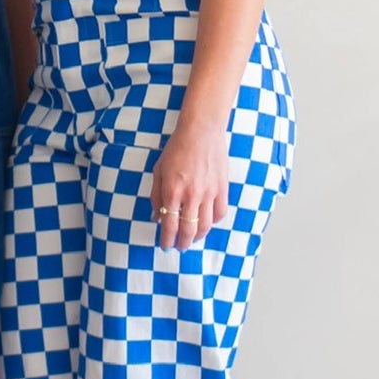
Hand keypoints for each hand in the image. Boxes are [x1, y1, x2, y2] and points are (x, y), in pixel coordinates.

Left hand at [150, 122, 229, 250]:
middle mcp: (191, 195)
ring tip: (193, 239)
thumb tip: (156, 217)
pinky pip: (220, 213)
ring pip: (205, 225)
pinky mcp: (222, 188)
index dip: (167, 239)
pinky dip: (213, 222)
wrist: (201, 131)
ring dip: (198, 237)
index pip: (169, 224)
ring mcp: (209, 193)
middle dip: (182, 243)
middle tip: (179, 247)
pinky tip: (206, 222)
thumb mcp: (159, 170)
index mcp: (173, 191)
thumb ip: (156, 195)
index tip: (165, 245)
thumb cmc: (177, 148)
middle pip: (188, 230)